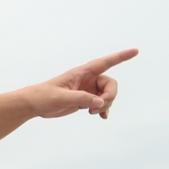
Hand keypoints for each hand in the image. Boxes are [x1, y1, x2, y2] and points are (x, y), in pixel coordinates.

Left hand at [21, 50, 136, 120]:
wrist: (33, 105)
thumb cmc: (43, 96)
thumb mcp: (61, 97)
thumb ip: (81, 98)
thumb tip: (99, 102)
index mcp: (81, 73)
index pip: (105, 63)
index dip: (121, 56)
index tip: (135, 51)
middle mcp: (87, 79)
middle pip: (110, 84)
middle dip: (109, 96)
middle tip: (97, 107)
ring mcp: (86, 90)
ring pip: (107, 95)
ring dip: (104, 105)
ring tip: (91, 112)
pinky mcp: (84, 100)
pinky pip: (101, 103)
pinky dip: (103, 109)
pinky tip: (102, 117)